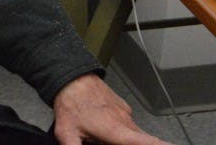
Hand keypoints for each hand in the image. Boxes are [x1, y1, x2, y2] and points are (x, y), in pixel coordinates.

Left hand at [52, 74, 173, 143]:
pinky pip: (126, 122)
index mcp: (117, 131)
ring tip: (103, 134)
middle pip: (141, 140)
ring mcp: (125, 112)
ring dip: (126, 138)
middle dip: (137, 143)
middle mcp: (125, 121)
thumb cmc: (70, 102)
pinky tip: (103, 127)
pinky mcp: (121, 106)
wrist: (70, 76)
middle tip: (112, 139)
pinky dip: (120, 128)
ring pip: (133, 132)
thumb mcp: (67, 132)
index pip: (148, 142)